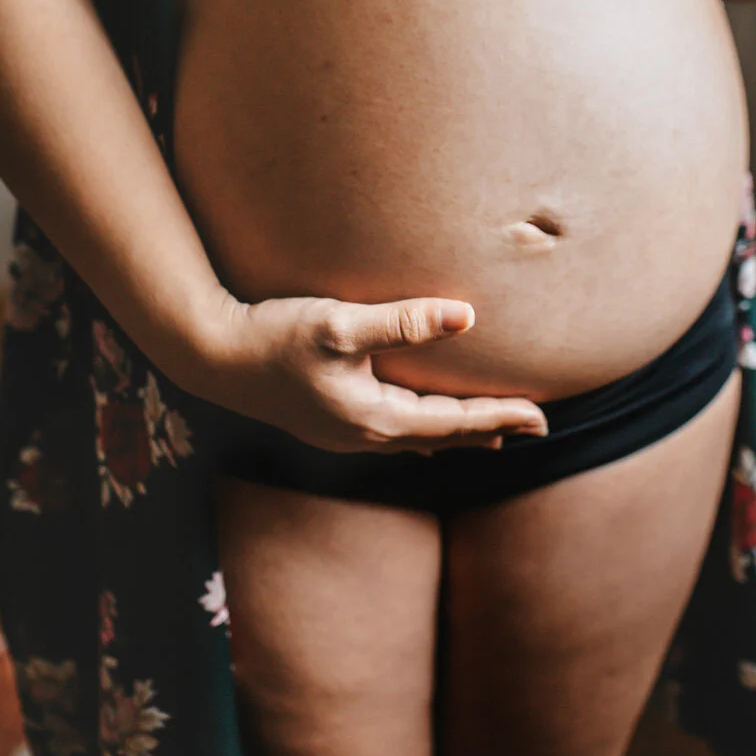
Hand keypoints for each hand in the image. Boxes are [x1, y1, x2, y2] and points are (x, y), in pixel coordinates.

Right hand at [187, 291, 549, 453]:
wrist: (212, 355)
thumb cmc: (273, 335)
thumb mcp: (338, 323)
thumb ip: (402, 320)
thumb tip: (466, 317)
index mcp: (374, 419)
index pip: (454, 422)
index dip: (500, 417)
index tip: (543, 416)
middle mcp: (363, 436)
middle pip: (443, 437)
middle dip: (490, 430)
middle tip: (538, 427)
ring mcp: (344, 434)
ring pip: (419, 438)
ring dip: (460, 433)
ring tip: (495, 434)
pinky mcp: (330, 422)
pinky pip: (395, 434)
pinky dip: (426, 430)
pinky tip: (425, 435)